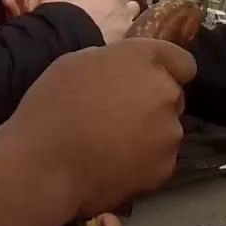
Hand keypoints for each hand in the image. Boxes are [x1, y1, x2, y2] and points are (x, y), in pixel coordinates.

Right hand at [5, 37, 194, 216]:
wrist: (44, 167)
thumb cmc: (50, 108)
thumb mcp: (76, 64)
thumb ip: (112, 61)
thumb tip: (123, 72)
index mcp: (143, 59)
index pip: (182, 62)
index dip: (166, 71)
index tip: (144, 83)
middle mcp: (165, 91)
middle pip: (173, 95)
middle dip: (153, 103)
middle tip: (118, 117)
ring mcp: (170, 131)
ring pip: (167, 129)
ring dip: (148, 134)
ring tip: (111, 146)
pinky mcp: (166, 166)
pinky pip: (159, 159)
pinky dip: (142, 162)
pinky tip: (113, 166)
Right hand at [26, 0, 138, 43]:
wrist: (68, 38)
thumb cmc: (61, 10)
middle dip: (114, 2)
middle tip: (101, 12)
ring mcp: (125, 16)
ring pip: (131, 10)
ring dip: (124, 14)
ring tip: (112, 24)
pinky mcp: (126, 34)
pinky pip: (131, 29)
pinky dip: (124, 30)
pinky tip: (113, 36)